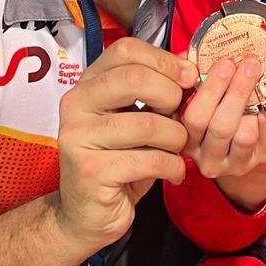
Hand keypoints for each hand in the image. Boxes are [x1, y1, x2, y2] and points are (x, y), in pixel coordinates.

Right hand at [55, 37, 195, 254]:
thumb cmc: (118, 160)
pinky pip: (149, 160)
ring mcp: (79, 138)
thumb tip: (189, 62)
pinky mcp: (91, 171)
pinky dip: (172, 167)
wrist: (86, 215)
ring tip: (177, 149)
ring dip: (176, 138)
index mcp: (87, 85)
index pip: (125, 50)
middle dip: (171, 96)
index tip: (187, 77)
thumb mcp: (135, 119)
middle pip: (134, 79)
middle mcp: (76, 105)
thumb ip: (155, 90)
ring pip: (147, 124)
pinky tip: (173, 173)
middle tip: (181, 117)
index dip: (163, 60)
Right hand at [181, 55, 265, 211]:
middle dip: (236, 91)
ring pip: (245, 135)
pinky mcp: (262, 160)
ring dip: (254, 102)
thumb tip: (188, 56)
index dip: (209, 89)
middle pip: (220, 126)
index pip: (193, 117)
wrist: (253, 153)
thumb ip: (195, 80)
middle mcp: (208, 157)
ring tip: (259, 77)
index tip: (224, 62)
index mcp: (188, 140)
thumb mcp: (205, 103)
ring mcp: (236, 163)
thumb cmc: (223, 119)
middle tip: (248, 64)